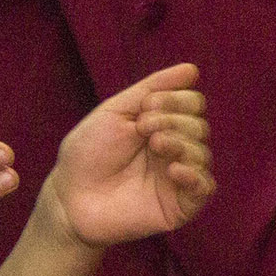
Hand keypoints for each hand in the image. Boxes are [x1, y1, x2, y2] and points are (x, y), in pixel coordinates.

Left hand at [36, 64, 212, 250]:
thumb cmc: (88, 152)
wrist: (70, 196)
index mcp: (161, 125)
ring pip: (203, 154)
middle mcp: (174, 150)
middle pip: (200, 126)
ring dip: (181, 144)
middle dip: (173, 121)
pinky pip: (204, 188)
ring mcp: (177, 178)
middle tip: (143, 129)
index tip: (146, 107)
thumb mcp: (116, 111)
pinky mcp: (179, 206)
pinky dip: (194, 175)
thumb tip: (192, 69)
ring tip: (155, 146)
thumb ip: (152, 88)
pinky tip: (174, 170)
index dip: (176, 100)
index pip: (193, 104)